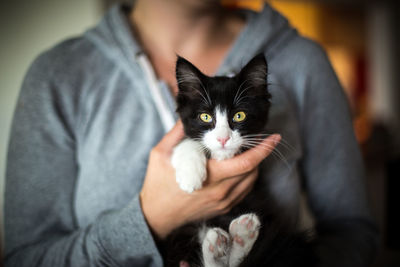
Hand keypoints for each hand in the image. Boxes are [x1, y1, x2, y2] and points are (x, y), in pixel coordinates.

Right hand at [139, 121, 280, 238]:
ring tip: (246, 150)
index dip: (262, 149)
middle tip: (258, 138)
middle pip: (252, 170)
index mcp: (209, 176)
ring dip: (253, 164)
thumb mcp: (160, 154)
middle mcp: (221, 191)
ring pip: (250, 180)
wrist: (156, 216)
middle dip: (260, 153)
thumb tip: (187, 115)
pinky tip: (239, 167)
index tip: (273, 137)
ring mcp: (223, 202)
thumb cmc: (158, 184)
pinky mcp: (223, 207)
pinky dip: (246, 176)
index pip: (245, 162)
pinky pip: (243, 190)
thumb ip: (176, 133)